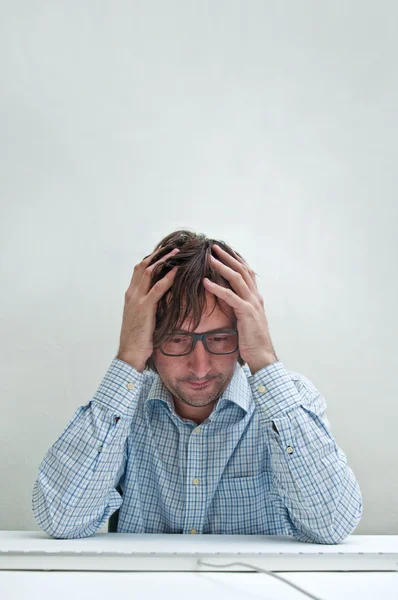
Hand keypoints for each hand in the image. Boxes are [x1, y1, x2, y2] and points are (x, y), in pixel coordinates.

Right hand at [117, 247, 179, 370]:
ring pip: (149, 272)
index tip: (165, 251)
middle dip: (158, 254)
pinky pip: (157, 288)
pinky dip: (168, 277)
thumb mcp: (142, 317)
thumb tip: (164, 296)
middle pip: (143, 265)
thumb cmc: (138, 339)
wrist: (130, 353)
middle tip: (173, 246)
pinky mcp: (144, 308)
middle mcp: (131, 293)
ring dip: (164, 260)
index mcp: (130, 295)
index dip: (152, 258)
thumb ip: (149, 304)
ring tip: (177, 252)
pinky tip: (177, 271)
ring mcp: (136, 300)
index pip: (139, 269)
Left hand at [203, 244, 277, 374]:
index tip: (225, 250)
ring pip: (237, 279)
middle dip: (228, 257)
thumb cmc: (252, 340)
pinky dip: (217, 288)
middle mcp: (255, 297)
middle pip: (242, 270)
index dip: (236, 260)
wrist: (262, 355)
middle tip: (215, 247)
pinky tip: (205, 282)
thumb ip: (240, 307)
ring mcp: (252, 304)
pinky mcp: (246, 313)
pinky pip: (230, 297)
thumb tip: (228, 300)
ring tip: (209, 258)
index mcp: (256, 297)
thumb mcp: (246, 319)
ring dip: (222, 266)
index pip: (247, 272)